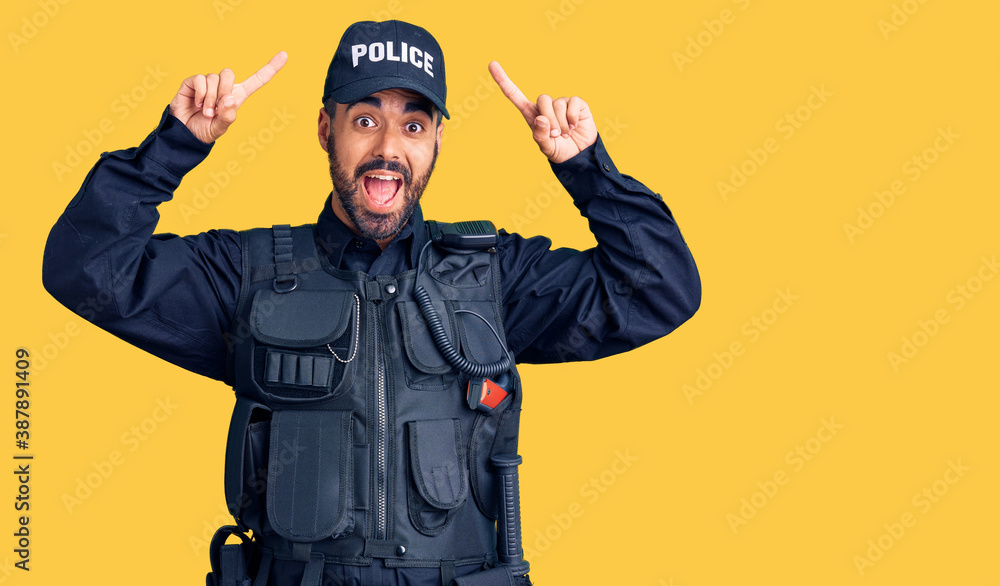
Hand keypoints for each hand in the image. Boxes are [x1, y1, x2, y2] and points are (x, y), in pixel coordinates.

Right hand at [169, 51, 287, 143]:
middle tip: (216, 109)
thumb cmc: (204, 131)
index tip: (285, 55)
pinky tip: (198, 105)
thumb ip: (227, 116)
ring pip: (214, 78)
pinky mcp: (192, 83)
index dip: (270, 68)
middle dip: (223, 91)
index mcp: (236, 97)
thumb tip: (230, 99)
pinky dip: (201, 94)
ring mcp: (207, 84)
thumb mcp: (220, 129)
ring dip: (210, 98)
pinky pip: (200, 79)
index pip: (257, 80)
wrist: (184, 134)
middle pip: (228, 72)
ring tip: (206, 112)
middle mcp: (223, 87)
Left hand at [488, 61, 597, 163]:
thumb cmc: (559, 149)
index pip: (515, 95)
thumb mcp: (546, 148)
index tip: (491, 64)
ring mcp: (561, 103)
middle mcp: (545, 106)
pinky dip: (572, 117)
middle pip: (542, 99)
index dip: (503, 80)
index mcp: (532, 114)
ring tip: (566, 134)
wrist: (579, 154)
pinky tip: (574, 126)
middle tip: (556, 135)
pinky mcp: (576, 104)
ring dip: (562, 123)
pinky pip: (572, 102)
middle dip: (549, 119)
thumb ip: (540, 136)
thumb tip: (541, 119)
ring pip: (557, 103)